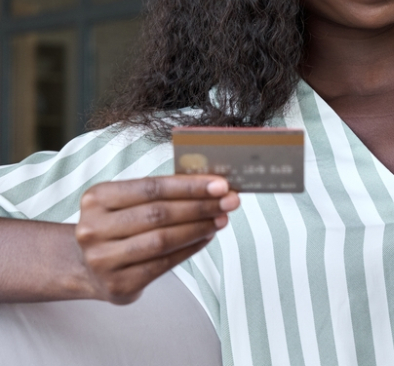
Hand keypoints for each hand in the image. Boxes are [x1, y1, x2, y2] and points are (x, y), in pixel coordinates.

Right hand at [74, 175, 239, 303]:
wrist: (87, 266)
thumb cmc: (119, 225)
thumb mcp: (128, 201)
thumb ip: (163, 192)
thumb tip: (211, 185)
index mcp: (97, 198)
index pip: (152, 187)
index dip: (189, 186)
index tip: (220, 184)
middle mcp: (94, 229)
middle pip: (159, 214)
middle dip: (201, 206)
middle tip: (229, 201)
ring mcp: (102, 260)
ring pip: (162, 240)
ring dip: (199, 228)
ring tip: (221, 219)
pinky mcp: (118, 285)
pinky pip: (163, 265)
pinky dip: (190, 249)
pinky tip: (206, 237)